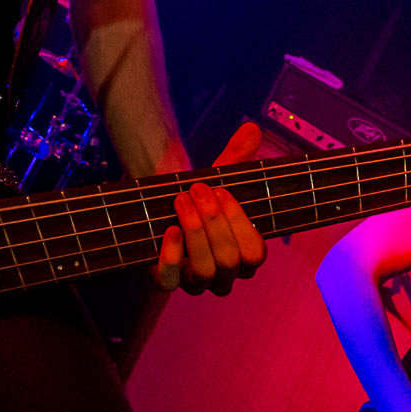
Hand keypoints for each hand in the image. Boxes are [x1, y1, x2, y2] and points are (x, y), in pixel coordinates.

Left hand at [154, 121, 266, 294]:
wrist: (154, 201)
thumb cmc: (193, 195)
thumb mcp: (216, 177)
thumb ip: (236, 156)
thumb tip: (251, 129)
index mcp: (242, 255)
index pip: (255, 253)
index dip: (240, 222)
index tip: (223, 191)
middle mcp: (223, 275)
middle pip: (230, 261)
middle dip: (214, 221)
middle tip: (198, 190)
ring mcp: (194, 282)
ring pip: (205, 271)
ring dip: (194, 232)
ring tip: (181, 200)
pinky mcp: (165, 281)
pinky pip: (171, 281)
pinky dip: (171, 254)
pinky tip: (170, 229)